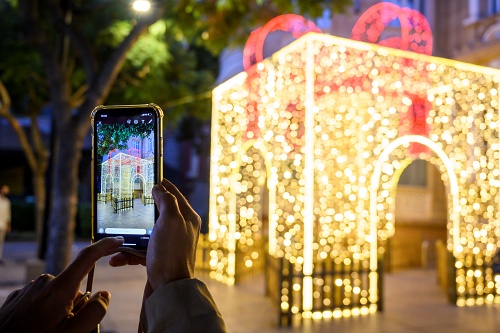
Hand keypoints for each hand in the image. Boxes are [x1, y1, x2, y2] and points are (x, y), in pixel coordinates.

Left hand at [0, 237, 123, 332]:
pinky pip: (41, 300)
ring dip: (60, 310)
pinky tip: (35, 328)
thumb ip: (94, 312)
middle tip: (66, 328)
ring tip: (47, 330)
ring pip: (58, 295)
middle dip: (77, 304)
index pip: (87, 258)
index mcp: (59, 288)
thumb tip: (104, 294)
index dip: (105, 246)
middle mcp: (44, 282)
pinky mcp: (17, 298)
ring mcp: (29, 289)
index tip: (118, 240)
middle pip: (74, 286)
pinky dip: (45, 312)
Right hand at [109, 178, 200, 296]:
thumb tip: (159, 188)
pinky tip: (115, 258)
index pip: (174, 194)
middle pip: (157, 212)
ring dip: (128, 236)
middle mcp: (179, 229)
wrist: (168, 289)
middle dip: (140, 211)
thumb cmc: (171, 254)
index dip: (162, 184)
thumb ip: (166, 201)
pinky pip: (139, 251)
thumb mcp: (170, 221)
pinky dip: (126, 253)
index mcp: (187, 217)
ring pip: (145, 232)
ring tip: (114, 237)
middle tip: (127, 203)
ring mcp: (167, 244)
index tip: (149, 176)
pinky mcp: (157, 258)